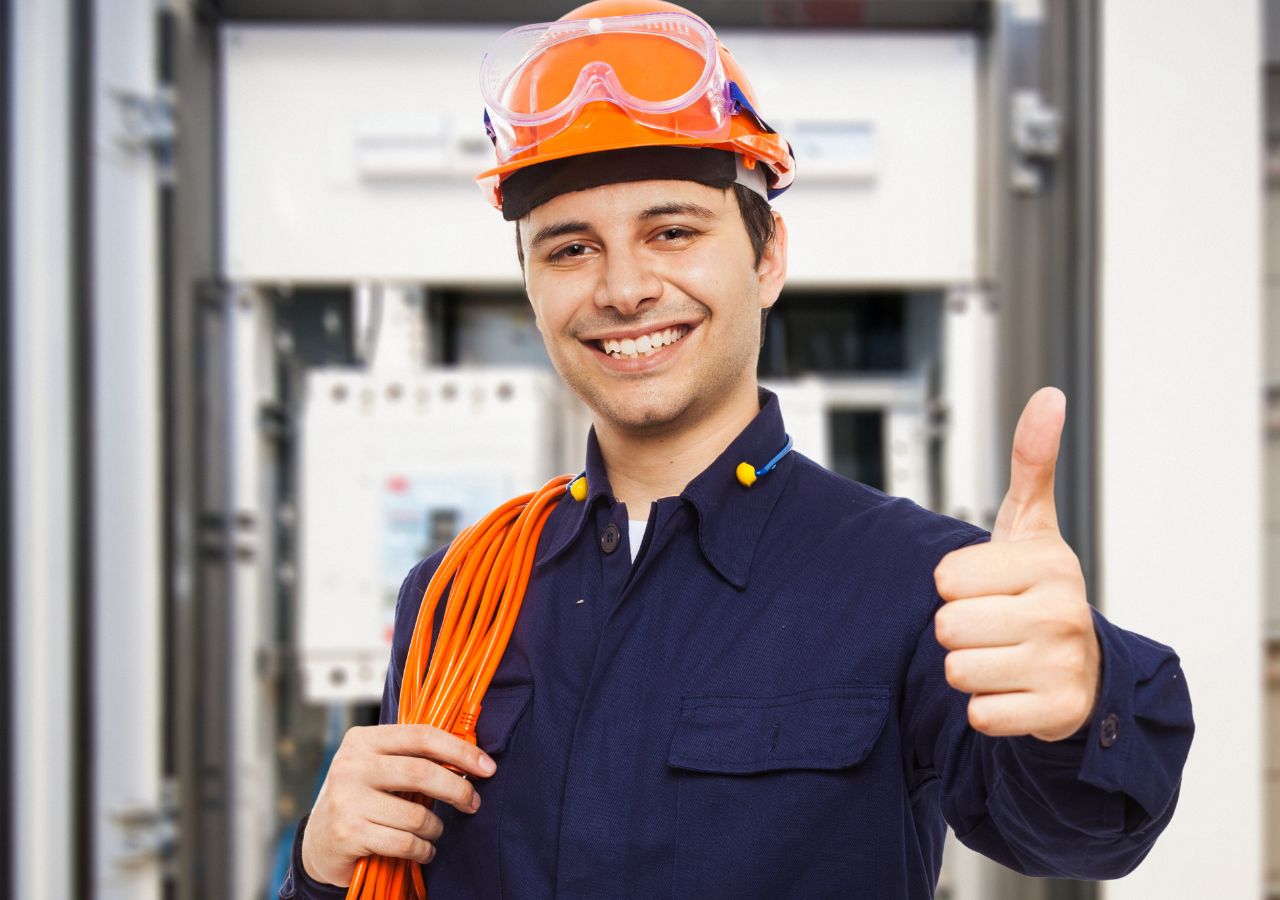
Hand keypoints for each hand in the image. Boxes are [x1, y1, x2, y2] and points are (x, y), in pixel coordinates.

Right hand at [300, 724, 497, 886]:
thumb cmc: (362, 800)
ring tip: (433, 832)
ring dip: (435, 828)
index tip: (486, 766)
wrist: (319, 843)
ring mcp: (347, 800)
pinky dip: (423, 849)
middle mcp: (351, 765)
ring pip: (417, 814)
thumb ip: (413, 758)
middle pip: (422, 772)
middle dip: (457, 790)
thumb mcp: (379, 768)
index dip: (460, 750)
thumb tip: (471, 758)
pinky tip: (423, 849)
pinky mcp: (349, 833)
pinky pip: (405, 842)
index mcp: (363, 740)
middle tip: (473, 803)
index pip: (422, 736)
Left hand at [933, 387, 1098, 741]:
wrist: (1083, 667)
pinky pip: (980, 716)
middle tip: (992, 624)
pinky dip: (987, 708)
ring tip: (1002, 655)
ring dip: (969, 668)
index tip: (986, 585)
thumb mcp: (1031, 524)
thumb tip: (1049, 395)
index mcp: (1048, 563)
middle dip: (958, 629)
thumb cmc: (1037, 588)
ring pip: (958, 671)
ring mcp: (1063, 666)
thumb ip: (1031, 462)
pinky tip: (1013, 689)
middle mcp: (1063, 613)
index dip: (954, 585)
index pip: (946, 578)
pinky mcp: (1057, 714)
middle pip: (948, 627)